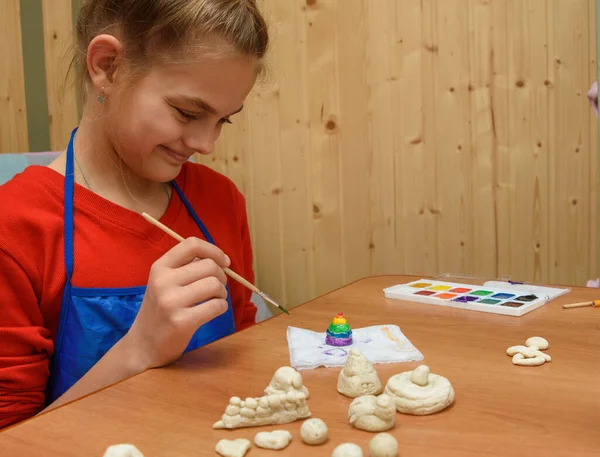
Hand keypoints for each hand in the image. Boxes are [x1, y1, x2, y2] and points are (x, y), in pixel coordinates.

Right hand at [126, 237, 230, 368]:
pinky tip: (214, 311)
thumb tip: (221, 259)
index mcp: (159, 267)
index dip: (214, 250)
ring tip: (215, 299)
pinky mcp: (181, 322)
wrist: (143, 345)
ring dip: (222, 293)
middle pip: (209, 266)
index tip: (224, 262)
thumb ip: (186, 267)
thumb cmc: (160, 311)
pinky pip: (216, 306)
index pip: (192, 245)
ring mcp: (171, 302)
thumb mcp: (164, 282)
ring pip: (215, 285)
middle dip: (222, 276)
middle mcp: (162, 282)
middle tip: (217, 288)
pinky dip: (222, 307)